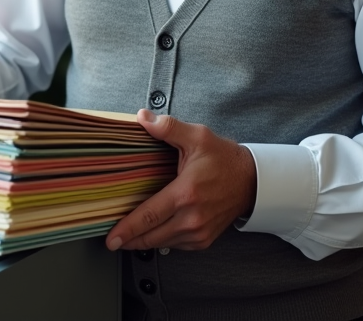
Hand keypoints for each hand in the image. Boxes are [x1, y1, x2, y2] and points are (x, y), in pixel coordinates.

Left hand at [105, 110, 255, 251]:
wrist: (251, 181)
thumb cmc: (224, 159)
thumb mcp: (197, 137)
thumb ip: (168, 127)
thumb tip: (143, 118)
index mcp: (186, 193)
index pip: (149, 216)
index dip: (127, 229)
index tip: (111, 238)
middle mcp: (192, 217)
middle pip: (151, 237)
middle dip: (129, 240)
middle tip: (113, 240)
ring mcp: (199, 232)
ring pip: (163, 244)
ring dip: (144, 242)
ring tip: (129, 237)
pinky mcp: (203, 239)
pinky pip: (176, 245)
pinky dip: (162, 241)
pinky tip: (153, 233)